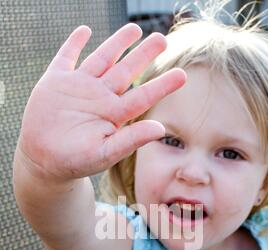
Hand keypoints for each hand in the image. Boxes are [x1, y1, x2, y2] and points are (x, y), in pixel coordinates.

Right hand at [19, 23, 185, 180]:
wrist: (44, 161)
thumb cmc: (76, 162)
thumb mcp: (105, 153)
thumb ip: (131, 140)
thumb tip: (161, 129)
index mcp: (114, 114)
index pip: (143, 96)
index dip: (163, 85)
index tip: (183, 75)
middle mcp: (100, 97)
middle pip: (126, 70)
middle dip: (144, 54)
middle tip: (162, 39)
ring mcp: (79, 87)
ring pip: (102, 58)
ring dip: (117, 43)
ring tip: (135, 28)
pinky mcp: (56, 81)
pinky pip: (67, 57)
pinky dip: (74, 43)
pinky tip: (85, 31)